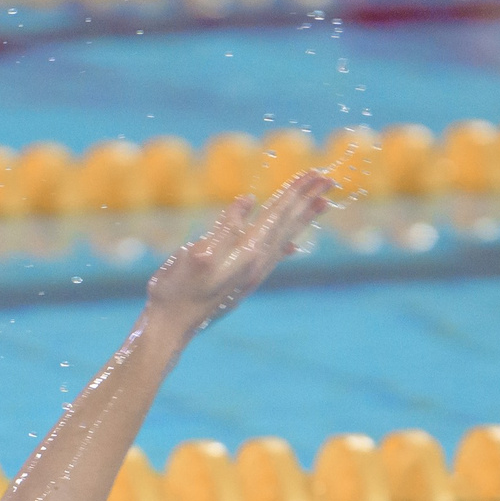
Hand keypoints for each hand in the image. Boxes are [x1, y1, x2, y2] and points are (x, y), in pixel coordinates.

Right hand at [143, 170, 332, 339]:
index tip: (315, 172)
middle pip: (287, 224)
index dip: (295, 191)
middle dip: (307, 199)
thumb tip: (248, 201)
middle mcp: (256, 264)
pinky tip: (294, 243)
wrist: (170, 328)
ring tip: (324, 203)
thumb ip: (225, 227)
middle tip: (329, 179)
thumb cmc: (176, 291)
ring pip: (285, 239)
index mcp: (247, 253)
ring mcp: (252, 275)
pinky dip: (287, 244)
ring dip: (303, 219)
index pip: (277, 213)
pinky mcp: (244, 283)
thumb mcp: (197, 254)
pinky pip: (274, 257)